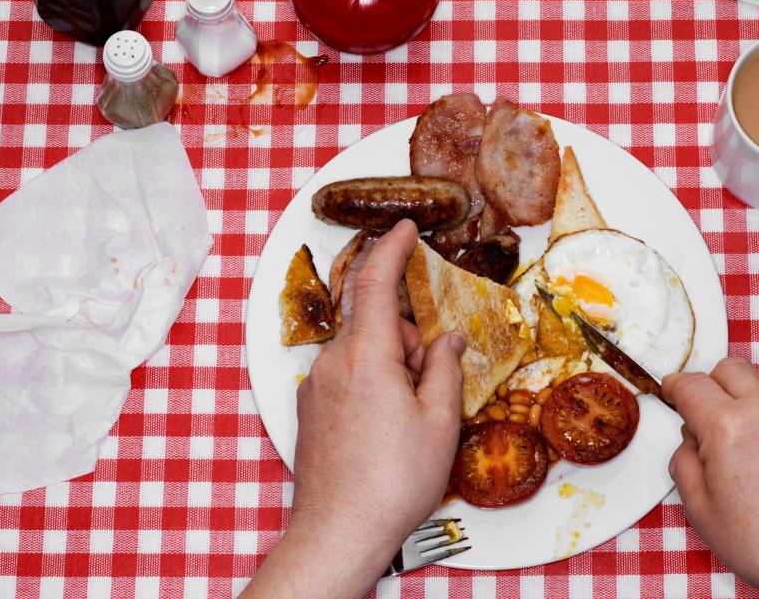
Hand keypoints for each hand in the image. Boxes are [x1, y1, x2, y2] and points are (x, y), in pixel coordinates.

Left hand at [243, 220, 465, 598]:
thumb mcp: (438, 422)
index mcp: (365, 357)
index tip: (404, 228)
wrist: (338, 532)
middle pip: (375, 324)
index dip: (392, 248)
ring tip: (409, 418)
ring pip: (362, 352)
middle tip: (432, 384)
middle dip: (408, 338)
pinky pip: (347, 375)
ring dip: (391, 365)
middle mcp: (332, 363)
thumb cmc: (392, 481)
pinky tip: (385, 427)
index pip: (375, 282)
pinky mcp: (310, 409)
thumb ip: (445, 369)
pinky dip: (371, 382)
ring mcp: (315, 387)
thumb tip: (448, 340)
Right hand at [664, 357, 758, 598]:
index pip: (690, 384)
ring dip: (754, 411)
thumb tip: (690, 442)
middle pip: (729, 369)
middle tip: (712, 418)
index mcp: (728, 427)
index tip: (673, 392)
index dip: (675, 387)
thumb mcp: (702, 512)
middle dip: (713, 386)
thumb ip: (685, 464)